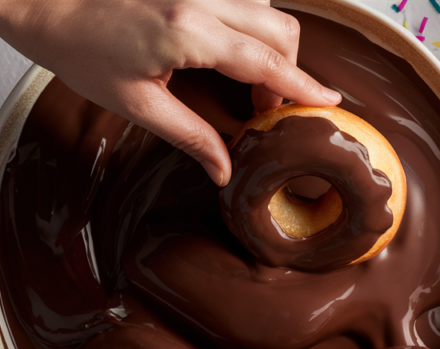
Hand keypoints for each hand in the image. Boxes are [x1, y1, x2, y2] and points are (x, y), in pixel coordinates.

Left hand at [0, 0, 341, 185]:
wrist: (41, 0)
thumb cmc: (78, 48)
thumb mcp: (135, 104)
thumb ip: (190, 136)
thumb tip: (225, 172)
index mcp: (191, 32)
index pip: (267, 63)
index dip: (303, 86)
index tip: (330, 103)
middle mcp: (203, 0)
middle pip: (280, 30)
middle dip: (289, 69)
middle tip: (269, 107)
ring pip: (266, 10)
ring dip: (272, 47)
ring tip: (251, 82)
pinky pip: (244, 1)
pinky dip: (252, 27)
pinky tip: (233, 50)